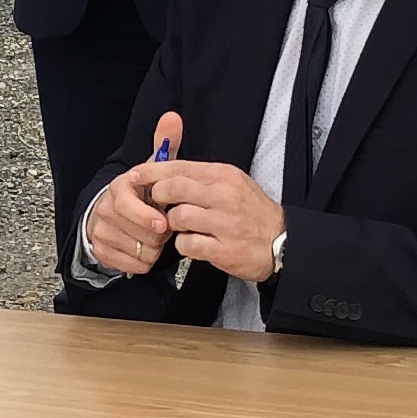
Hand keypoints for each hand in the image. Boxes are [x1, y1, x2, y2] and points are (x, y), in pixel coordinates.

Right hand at [79, 111, 183, 278]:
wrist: (114, 217)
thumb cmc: (140, 193)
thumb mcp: (153, 169)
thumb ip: (165, 145)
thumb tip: (173, 117)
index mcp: (118, 187)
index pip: (127, 205)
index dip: (147, 215)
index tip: (163, 223)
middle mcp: (105, 209)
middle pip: (139, 232)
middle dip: (157, 234)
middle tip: (162, 227)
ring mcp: (101, 232)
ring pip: (139, 250)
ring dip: (153, 248)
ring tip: (154, 237)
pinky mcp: (102, 253)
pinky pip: (135, 265)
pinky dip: (146, 261)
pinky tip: (146, 249)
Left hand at [146, 154, 288, 285]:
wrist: (283, 243)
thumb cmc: (252, 212)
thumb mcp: (233, 183)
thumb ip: (201, 177)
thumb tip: (165, 170)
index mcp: (225, 176)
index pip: (179, 167)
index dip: (152, 171)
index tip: (134, 176)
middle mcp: (225, 196)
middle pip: (174, 189)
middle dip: (158, 197)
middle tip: (156, 205)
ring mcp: (225, 224)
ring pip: (177, 217)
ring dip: (171, 224)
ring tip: (180, 227)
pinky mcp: (223, 250)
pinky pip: (187, 244)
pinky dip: (184, 245)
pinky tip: (192, 243)